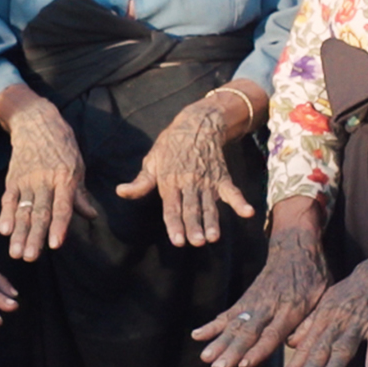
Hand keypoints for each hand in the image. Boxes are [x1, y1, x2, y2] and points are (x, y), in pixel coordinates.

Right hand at [0, 93, 99, 260]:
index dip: (59, 226)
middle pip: (40, 212)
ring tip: (16, 253)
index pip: (62, 207)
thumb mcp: (77, 166)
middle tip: (30, 258)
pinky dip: (5, 214)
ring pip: (23, 210)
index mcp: (64, 178)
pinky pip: (8, 199)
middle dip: (35, 237)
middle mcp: (45, 180)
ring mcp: (27, 179)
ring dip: (19, 233)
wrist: (35, 121)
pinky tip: (3, 230)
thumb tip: (91, 216)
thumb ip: (80, 194)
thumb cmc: (62, 146)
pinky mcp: (13, 178)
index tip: (55, 245)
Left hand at [119, 83, 262, 244]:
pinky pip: (232, 191)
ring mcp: (207, 181)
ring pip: (209, 205)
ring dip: (212, 221)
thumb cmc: (171, 145)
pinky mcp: (222, 177)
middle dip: (194, 226)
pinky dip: (240, 202)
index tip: (177, 241)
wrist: (198, 124)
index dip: (174, 224)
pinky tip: (247, 213)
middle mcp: (189, 183)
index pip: (171, 207)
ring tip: (214, 237)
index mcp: (170, 181)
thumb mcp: (152, 160)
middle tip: (197, 242)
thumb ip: (140, 182)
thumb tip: (120, 192)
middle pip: (191, 209)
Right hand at [192, 198, 326, 366]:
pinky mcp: (245, 299)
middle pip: (248, 332)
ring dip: (218, 342)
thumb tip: (295, 344)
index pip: (272, 333)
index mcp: (291, 309)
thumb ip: (312, 320)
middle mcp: (269, 306)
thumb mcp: (324, 297)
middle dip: (231, 351)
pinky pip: (227, 314)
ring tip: (205, 358)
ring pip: (234, 324)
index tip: (243, 365)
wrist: (295, 247)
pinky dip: (212, 325)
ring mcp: (254, 302)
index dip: (258, 350)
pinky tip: (197, 335)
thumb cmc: (314, 277)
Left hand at [280, 237, 367, 366]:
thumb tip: (291, 344)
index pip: (307, 345)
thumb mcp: (329, 303)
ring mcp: (360, 320)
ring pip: (345, 345)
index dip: (295, 365)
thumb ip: (311, 324)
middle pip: (321, 349)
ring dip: (334, 366)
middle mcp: (338, 320)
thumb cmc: (356, 290)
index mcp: (325, 317)